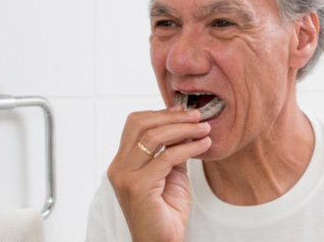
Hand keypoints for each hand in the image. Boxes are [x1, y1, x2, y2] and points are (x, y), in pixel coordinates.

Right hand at [108, 106, 210, 241]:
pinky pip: (167, 157)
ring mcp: (125, 177)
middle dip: (173, 117)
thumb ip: (173, 148)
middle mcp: (119, 167)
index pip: (135, 124)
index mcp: (122, 162)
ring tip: (204, 129)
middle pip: (141, 124)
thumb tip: (186, 122)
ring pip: (153, 136)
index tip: (185, 111)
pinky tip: (204, 145)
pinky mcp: (138, 187)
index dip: (161, 113)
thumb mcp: (171, 171)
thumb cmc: (166, 211)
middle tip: (197, 116)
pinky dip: (189, 147)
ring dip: (184, 128)